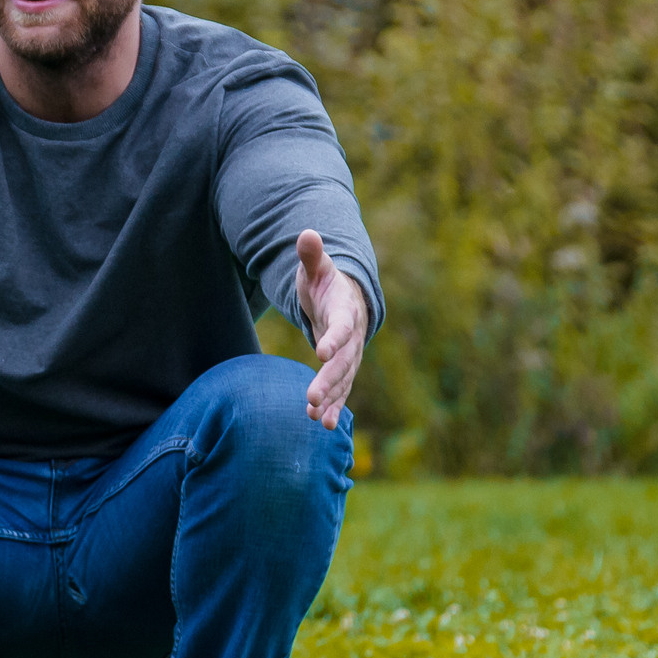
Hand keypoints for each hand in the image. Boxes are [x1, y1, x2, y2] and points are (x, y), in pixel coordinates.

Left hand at [294, 229, 367, 431]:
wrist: (345, 298)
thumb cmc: (326, 282)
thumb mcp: (317, 268)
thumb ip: (311, 255)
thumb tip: (306, 233)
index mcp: (345, 311)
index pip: (341, 326)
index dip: (333, 338)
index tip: (320, 350)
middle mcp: (352, 337)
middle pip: (342, 361)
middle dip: (328, 380)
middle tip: (311, 397)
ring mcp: (349, 356)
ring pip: (342, 381)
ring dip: (330, 399)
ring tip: (316, 417)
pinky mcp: (343, 369)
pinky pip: (340, 391)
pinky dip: (333, 407)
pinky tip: (323, 424)